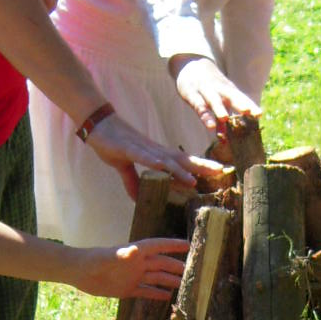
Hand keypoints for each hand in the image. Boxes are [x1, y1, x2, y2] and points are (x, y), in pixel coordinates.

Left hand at [77, 236, 190, 300]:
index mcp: (135, 253)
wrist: (78, 273)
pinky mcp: (127, 289)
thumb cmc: (92, 261)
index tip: (189, 244)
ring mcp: (133, 277)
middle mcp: (137, 264)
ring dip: (169, 281)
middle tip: (194, 271)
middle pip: (161, 264)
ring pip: (156, 278)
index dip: (172, 245)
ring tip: (185, 286)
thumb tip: (133, 251)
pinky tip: (167, 297)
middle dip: (176, 266)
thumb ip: (121, 255)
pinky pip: (145, 291)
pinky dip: (156, 294)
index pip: (158, 246)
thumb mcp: (107, 258)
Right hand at [85, 110, 228, 202]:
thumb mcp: (124, 166)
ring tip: (195, 181)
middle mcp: (155, 152)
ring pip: (166, 161)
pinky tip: (163, 168)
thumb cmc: (113, 142)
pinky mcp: (129, 149)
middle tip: (223, 172)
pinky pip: (143, 157)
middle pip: (183, 160)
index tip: (219, 173)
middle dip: (202, 167)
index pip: (183, 162)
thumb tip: (137, 197)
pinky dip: (154, 163)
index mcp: (157, 156)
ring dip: (180, 171)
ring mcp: (143, 149)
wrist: (97, 122)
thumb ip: (132, 181)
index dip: (201, 167)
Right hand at [169, 56, 260, 139]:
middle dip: (240, 103)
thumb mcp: (216, 101)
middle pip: (231, 96)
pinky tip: (210, 126)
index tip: (259, 114)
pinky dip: (204, 114)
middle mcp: (219, 89)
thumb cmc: (208, 87)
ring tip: (225, 118)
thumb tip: (224, 140)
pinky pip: (199, 105)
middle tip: (249, 112)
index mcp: (228, 90)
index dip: (250, 105)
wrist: (190, 65)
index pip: (241, 97)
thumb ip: (220, 120)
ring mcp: (205, 90)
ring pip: (213, 100)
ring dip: (219, 108)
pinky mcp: (192, 94)